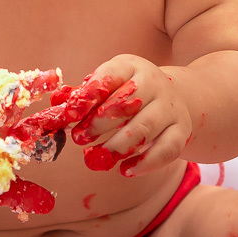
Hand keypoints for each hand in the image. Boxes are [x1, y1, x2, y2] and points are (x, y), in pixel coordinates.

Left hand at [67, 55, 191, 177]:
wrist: (173, 97)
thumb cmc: (128, 92)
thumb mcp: (108, 85)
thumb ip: (84, 97)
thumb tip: (56, 107)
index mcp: (131, 66)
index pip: (110, 76)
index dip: (89, 95)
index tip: (70, 114)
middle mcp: (154, 83)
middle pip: (126, 102)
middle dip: (98, 123)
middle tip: (79, 138)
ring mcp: (170, 107)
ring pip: (144, 127)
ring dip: (117, 146)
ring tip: (97, 158)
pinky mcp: (181, 130)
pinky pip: (166, 149)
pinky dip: (145, 163)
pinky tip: (125, 170)